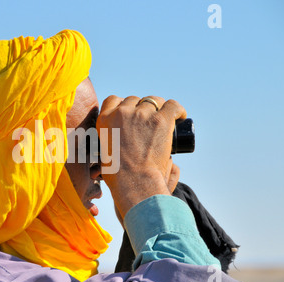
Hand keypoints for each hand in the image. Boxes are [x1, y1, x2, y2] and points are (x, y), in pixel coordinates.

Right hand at [97, 95, 185, 218]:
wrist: (134, 181)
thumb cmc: (119, 175)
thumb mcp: (103, 154)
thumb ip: (107, 144)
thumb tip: (117, 145)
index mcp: (105, 119)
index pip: (113, 100)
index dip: (123, 105)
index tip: (130, 112)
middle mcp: (122, 112)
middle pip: (134, 99)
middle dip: (141, 108)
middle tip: (148, 122)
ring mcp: (142, 114)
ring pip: (154, 101)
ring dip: (159, 108)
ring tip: (165, 120)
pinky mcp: (161, 119)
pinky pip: (173, 106)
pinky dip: (178, 110)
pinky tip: (180, 117)